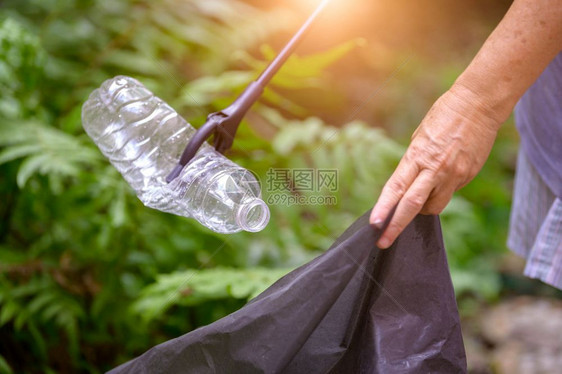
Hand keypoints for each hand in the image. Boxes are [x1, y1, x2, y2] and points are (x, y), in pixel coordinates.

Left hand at [370, 85, 500, 247]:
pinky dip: (441, 191)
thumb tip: (410, 183)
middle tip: (383, 242)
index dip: (384, 208)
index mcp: (418, 156)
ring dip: (422, 210)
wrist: (479, 103)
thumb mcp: (420, 136)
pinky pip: (450, 192)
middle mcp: (435, 169)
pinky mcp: (468, 176)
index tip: (374, 225)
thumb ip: (414, 162)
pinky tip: (444, 174)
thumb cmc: (444, 114)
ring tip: (419, 197)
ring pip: (434, 206)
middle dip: (396, 226)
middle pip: (412, 205)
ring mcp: (454, 175)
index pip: (396, 188)